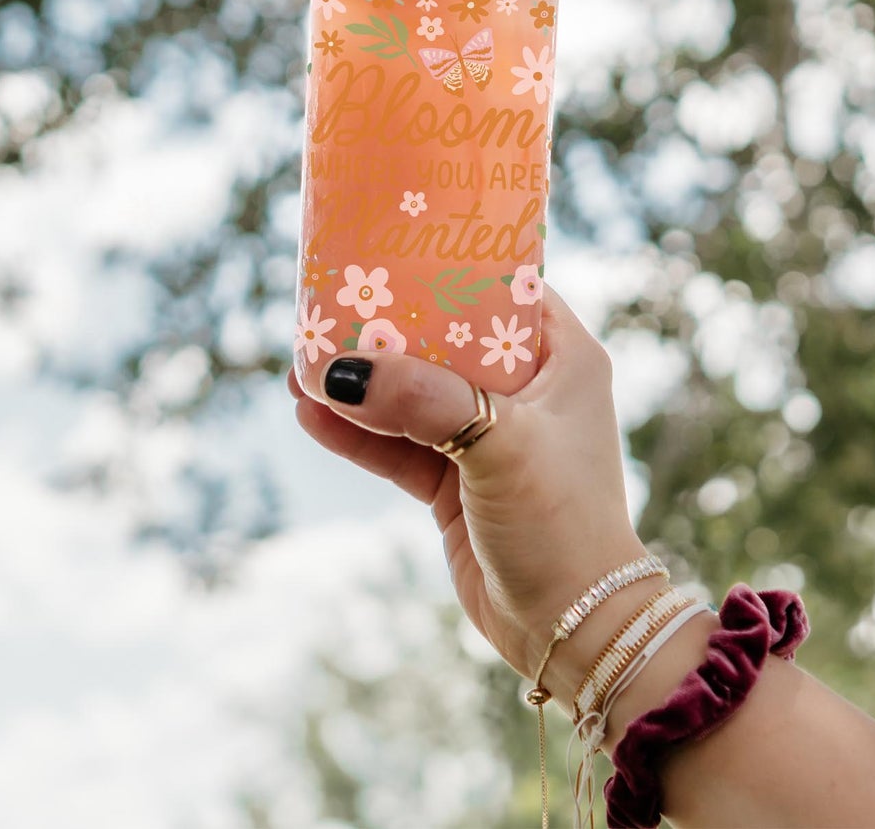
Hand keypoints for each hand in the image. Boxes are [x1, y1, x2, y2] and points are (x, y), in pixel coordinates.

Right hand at [291, 286, 654, 696]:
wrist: (574, 629)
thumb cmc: (561, 523)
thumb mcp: (502, 446)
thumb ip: (424, 401)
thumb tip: (340, 371)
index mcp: (560, 354)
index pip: (499, 287)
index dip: (444, 266)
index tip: (388, 246)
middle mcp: (525, 387)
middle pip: (442, 336)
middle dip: (385, 327)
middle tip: (327, 305)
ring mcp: (487, 434)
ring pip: (411, 392)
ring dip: (360, 383)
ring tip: (300, 364)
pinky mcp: (455, 480)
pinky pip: (396, 444)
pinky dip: (356, 432)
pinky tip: (310, 414)